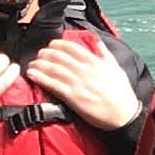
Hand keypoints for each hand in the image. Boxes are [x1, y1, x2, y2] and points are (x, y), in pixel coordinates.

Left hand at [23, 33, 141, 131]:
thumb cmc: (121, 92)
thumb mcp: (116, 67)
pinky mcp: (72, 97)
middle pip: (58, 56)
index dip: (57, 44)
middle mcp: (84, 69)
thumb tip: (95, 40)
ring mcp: (77, 83)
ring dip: (39, 64)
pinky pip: (52, 84)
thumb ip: (104, 52)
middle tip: (39, 55)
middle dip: (45, 53)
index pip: (71, 47)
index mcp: (94, 61)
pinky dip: (40, 77)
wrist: (123, 114)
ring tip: (31, 64)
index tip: (51, 45)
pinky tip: (32, 74)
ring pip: (53, 68)